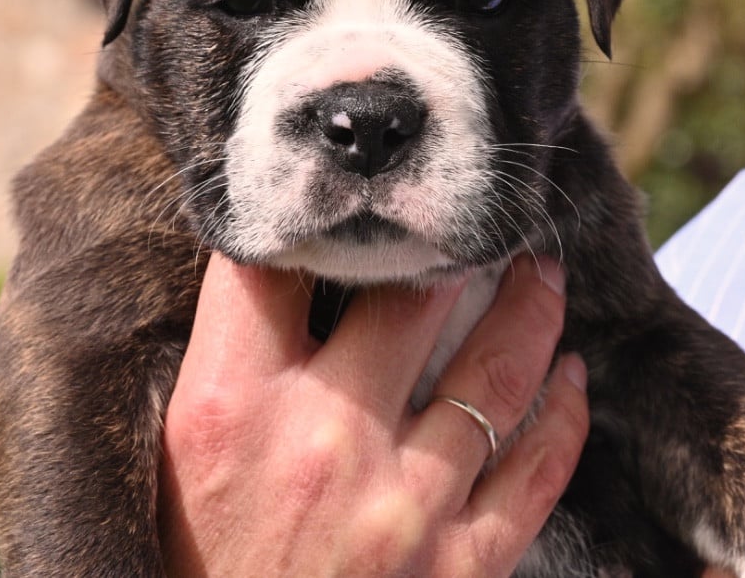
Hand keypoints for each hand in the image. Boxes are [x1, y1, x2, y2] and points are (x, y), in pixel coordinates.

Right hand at [158, 252, 588, 576]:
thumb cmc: (198, 566)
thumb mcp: (176, 459)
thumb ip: (224, 363)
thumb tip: (276, 270)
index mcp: (232, 406)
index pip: (273, 270)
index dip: (314, 224)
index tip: (353, 202)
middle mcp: (324, 440)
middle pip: (410, 299)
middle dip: (450, 247)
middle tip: (478, 217)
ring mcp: (403, 504)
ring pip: (497, 371)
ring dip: (532, 309)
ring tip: (544, 271)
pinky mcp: (461, 565)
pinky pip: (538, 469)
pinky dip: (564, 413)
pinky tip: (569, 376)